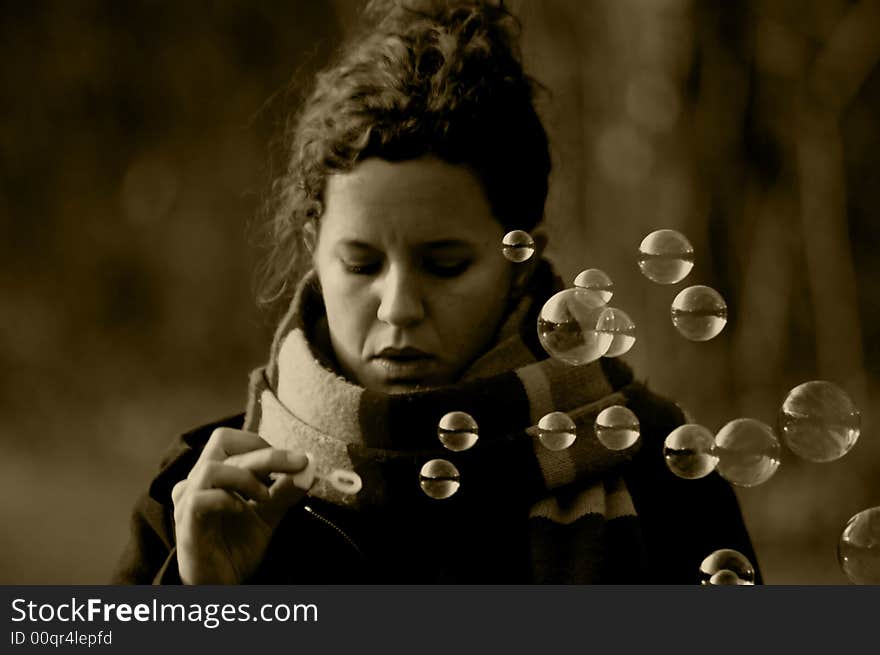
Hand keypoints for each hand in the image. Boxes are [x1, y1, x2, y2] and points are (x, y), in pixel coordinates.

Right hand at [171, 428, 309, 583]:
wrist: (220, 583)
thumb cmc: (237, 546)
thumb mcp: (268, 515)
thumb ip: (285, 492)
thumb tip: (309, 470)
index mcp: (215, 473)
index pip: (230, 439)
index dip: (261, 442)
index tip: (293, 459)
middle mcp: (197, 480)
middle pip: (222, 443)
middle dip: (266, 453)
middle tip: (297, 464)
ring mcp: (187, 500)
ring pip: (210, 469)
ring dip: (245, 477)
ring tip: (266, 495)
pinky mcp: (185, 522)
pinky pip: (199, 500)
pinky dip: (226, 500)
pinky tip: (243, 511)